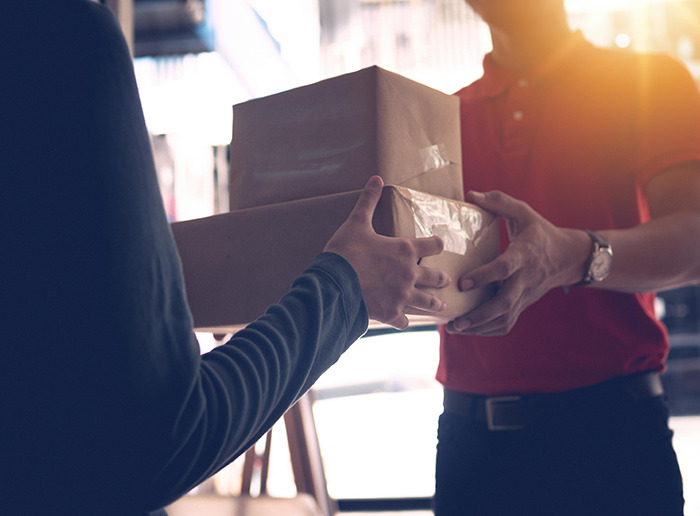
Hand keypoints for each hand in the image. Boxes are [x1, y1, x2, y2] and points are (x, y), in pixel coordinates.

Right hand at [324, 176, 449, 328]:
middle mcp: (409, 274)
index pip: (432, 246)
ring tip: (442, 308)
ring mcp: (402, 295)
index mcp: (404, 250)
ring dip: (435, 305)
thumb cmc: (346, 252)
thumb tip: (376, 178)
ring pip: (426, 302)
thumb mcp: (357, 223)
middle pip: (435, 277)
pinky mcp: (391, 313)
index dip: (437, 244)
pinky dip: (404, 321)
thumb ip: (368, 201)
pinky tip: (404, 322)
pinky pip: (404, 321)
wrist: (334, 283)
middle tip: (446, 280)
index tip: (440, 245)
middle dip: (441, 279)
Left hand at [446, 190, 589, 335]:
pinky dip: (488, 330)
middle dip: (478, 315)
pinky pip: (507, 323)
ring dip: (479, 327)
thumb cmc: (540, 232)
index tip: (463, 283)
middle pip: (504, 303)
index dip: (484, 276)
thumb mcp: (523, 212)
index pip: (504, 268)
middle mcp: (525, 279)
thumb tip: (471, 195)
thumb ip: (499, 202)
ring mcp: (525, 295)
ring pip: (504, 318)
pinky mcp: (523, 304)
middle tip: (454, 320)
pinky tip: (469, 329)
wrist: (568, 257)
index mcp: (524, 254)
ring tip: (454, 328)